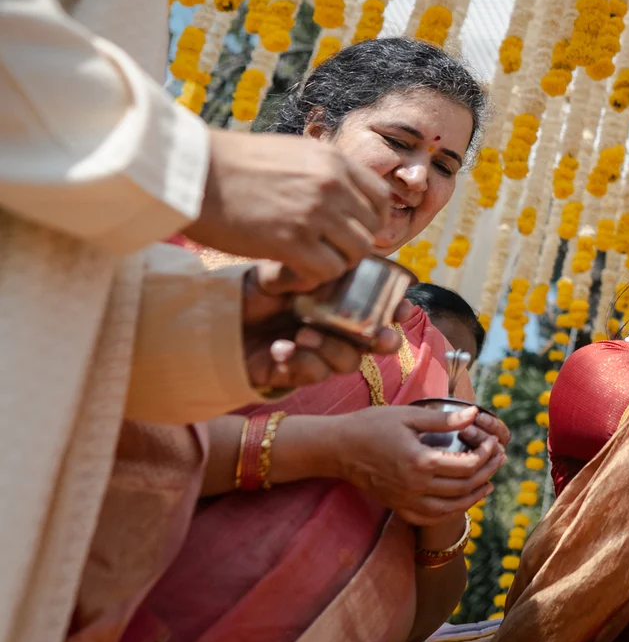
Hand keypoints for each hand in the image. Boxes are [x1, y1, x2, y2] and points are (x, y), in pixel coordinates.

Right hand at [185, 130, 385, 285]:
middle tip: (325, 253)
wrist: (193, 172)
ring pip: (355, 254)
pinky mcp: (291, 242)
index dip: (371, 220)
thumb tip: (343, 197)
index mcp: (335, 161)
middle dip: (352, 246)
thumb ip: (322, 172)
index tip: (352, 231)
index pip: (380, 197)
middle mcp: (332, 185)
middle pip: (371, 230)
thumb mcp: (292, 153)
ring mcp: (314, 214)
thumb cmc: (233, 163)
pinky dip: (312, 279)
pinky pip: (326, 272)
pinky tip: (289, 273)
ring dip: (334, 265)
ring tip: (305, 264)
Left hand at [241, 263, 403, 392]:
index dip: (397, 309)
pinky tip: (280, 348)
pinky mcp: (297, 374)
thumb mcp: (274, 275)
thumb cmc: (249, 295)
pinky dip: (301, 361)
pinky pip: (314, 373)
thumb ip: (301, 271)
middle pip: (376, 342)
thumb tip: (328, 267)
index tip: (402, 307)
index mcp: (338, 301)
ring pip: (348, 361)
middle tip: (379, 338)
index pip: (379, 306)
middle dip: (384, 342)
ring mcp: (318, 353)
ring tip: (304, 334)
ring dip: (332, 348)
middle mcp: (334, 329)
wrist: (213, 323)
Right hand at [323, 405, 504, 524]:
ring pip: (450, 508)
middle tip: (499, 460)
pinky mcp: (397, 506)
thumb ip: (444, 420)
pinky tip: (460, 504)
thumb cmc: (371, 426)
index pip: (467, 466)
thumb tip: (474, 414)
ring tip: (488, 484)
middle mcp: (415, 486)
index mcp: (421, 461)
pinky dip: (449, 514)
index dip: (486, 455)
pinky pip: (429, 518)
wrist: (337, 448)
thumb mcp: (409, 416)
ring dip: (473, 498)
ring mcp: (405, 500)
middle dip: (487, 473)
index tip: (493, 443)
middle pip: (463, 487)